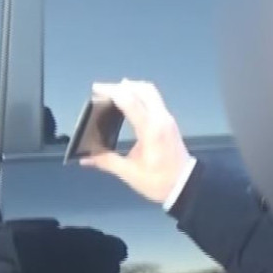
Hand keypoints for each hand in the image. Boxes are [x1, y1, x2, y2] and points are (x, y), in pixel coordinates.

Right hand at [81, 79, 192, 204]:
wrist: (186, 186)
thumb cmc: (160, 181)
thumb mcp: (130, 173)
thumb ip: (106, 162)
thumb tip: (86, 158)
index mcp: (150, 131)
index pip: (130, 102)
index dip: (112, 92)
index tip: (97, 89)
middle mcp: (161, 120)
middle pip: (142, 89)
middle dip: (120, 86)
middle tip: (103, 89)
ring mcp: (167, 119)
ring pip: (150, 91)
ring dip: (131, 87)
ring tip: (114, 91)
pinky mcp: (168, 121)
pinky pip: (154, 99)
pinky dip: (139, 94)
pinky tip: (129, 100)